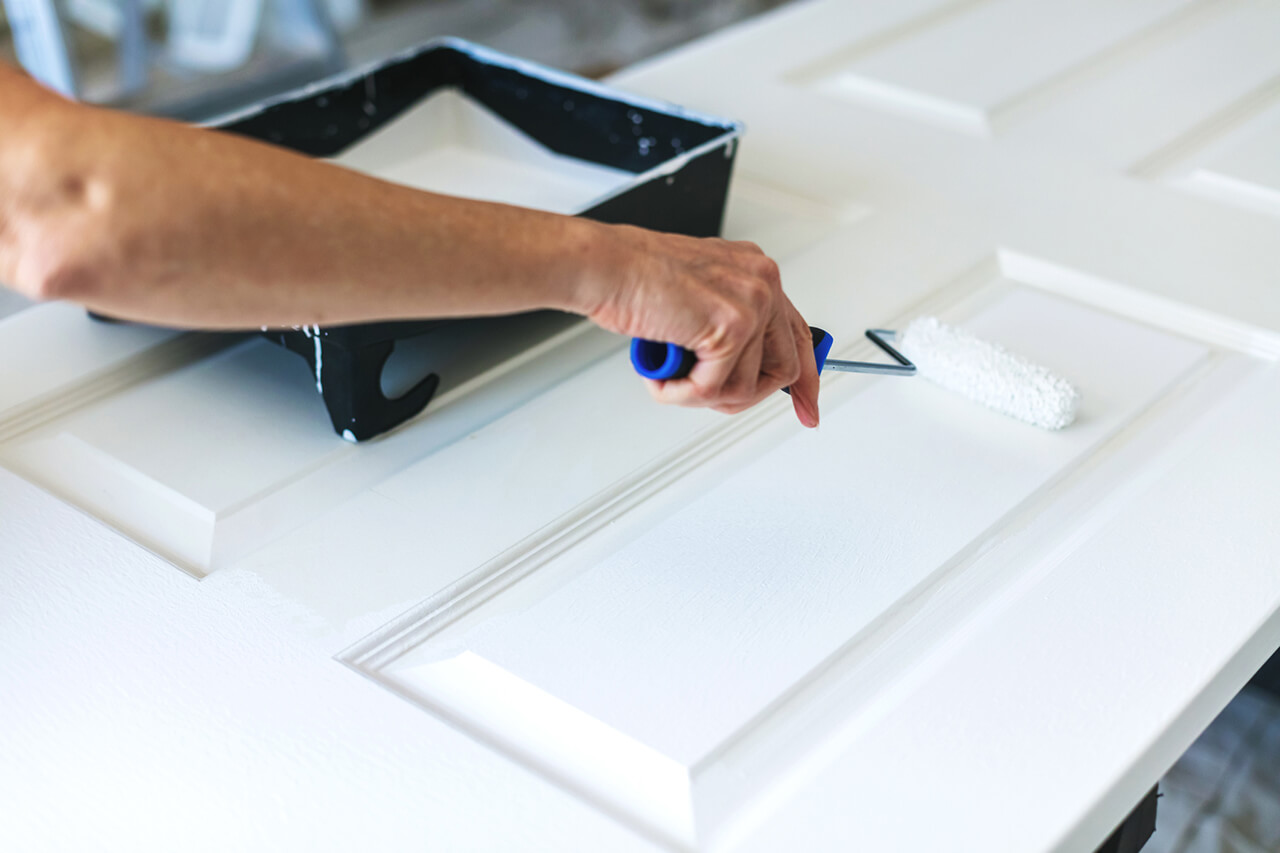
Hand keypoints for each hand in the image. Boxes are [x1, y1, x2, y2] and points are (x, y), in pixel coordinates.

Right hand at [577, 224, 819, 427]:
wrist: (604, 266)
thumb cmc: (634, 279)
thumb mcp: (697, 297)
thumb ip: (726, 324)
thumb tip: (739, 368)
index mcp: (756, 272)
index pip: (797, 335)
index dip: (806, 379)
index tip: (807, 408)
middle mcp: (762, 282)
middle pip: (782, 368)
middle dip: (743, 396)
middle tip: (707, 398)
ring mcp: (751, 303)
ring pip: (745, 386)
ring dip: (701, 395)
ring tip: (669, 377)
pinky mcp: (730, 328)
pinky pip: (715, 389)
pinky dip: (681, 394)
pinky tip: (660, 377)